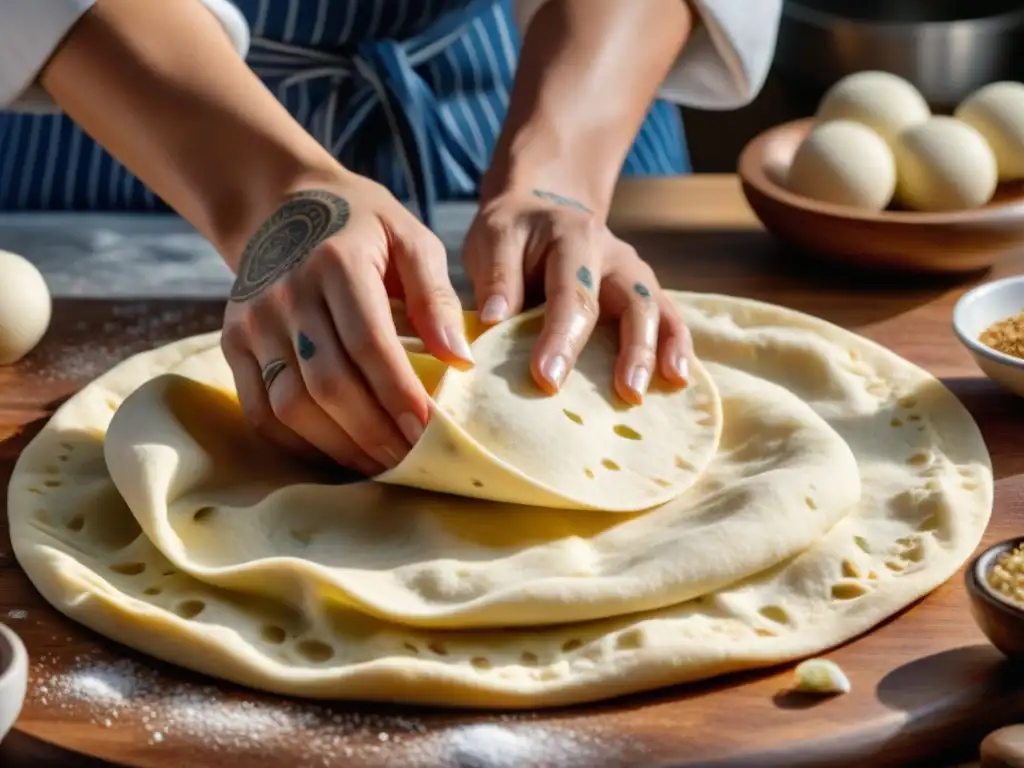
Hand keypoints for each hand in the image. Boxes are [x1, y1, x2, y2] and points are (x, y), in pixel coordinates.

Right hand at [221, 178, 472, 474]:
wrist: (281, 205)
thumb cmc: (363, 226)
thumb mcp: (411, 238)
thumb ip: (437, 297)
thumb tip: (460, 359)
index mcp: (337, 262)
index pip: (369, 343)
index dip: (400, 393)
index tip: (431, 429)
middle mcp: (287, 293)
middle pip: (328, 384)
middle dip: (374, 431)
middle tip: (411, 457)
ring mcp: (253, 321)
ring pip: (291, 406)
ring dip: (339, 446)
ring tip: (380, 462)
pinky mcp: (232, 343)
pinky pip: (260, 411)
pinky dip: (299, 443)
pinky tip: (337, 452)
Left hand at [462, 188, 692, 404]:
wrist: (543, 209)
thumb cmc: (515, 233)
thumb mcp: (493, 238)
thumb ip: (496, 278)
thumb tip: (492, 322)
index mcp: (574, 237)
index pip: (572, 293)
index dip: (561, 338)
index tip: (547, 379)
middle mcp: (614, 255)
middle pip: (632, 302)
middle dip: (631, 350)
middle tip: (624, 393)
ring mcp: (634, 274)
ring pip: (658, 311)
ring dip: (659, 353)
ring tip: (656, 391)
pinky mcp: (644, 293)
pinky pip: (669, 319)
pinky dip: (676, 349)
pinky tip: (677, 381)